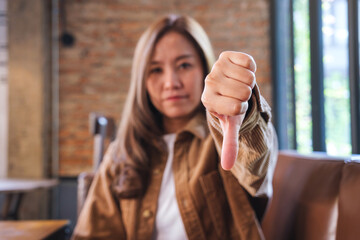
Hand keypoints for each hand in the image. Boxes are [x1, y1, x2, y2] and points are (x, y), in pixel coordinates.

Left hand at [201, 51, 255, 169]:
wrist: (227, 87)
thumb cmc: (230, 107)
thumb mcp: (230, 125)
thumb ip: (229, 144)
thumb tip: (227, 167)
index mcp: (207, 101)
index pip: (237, 108)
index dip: (241, 108)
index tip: (233, 107)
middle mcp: (208, 82)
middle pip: (244, 92)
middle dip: (246, 96)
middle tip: (236, 95)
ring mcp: (216, 67)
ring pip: (249, 77)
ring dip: (249, 82)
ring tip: (237, 84)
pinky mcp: (226, 55)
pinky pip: (249, 62)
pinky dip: (250, 69)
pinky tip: (240, 72)